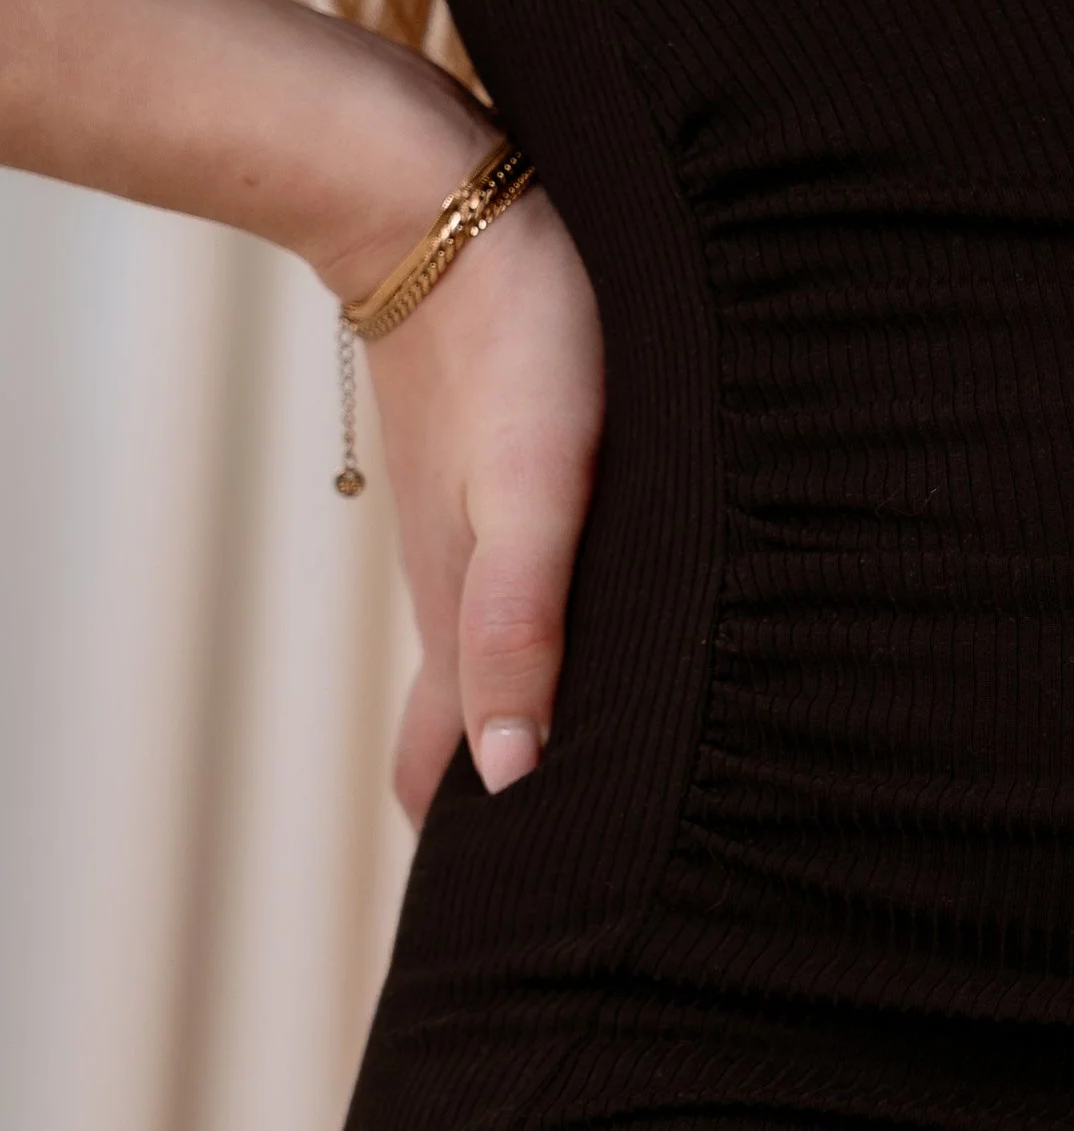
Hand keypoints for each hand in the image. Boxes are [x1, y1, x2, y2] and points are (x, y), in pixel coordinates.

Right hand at [331, 149, 604, 822]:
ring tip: (576, 787)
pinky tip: (579, 638)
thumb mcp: (539, 487)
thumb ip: (528, 622)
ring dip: (525, 722)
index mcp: (468, 613)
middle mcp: (463, 584)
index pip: (458, 770)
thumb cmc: (517, 332)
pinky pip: (514, 588)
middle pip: (472, 727)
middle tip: (552, 888)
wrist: (438, 195)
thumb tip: (515, 777)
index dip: (486, 853)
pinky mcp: (496, 471)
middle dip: (504, 805)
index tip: (517, 935)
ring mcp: (474, 528)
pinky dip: (539, 645)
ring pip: (494, 656)